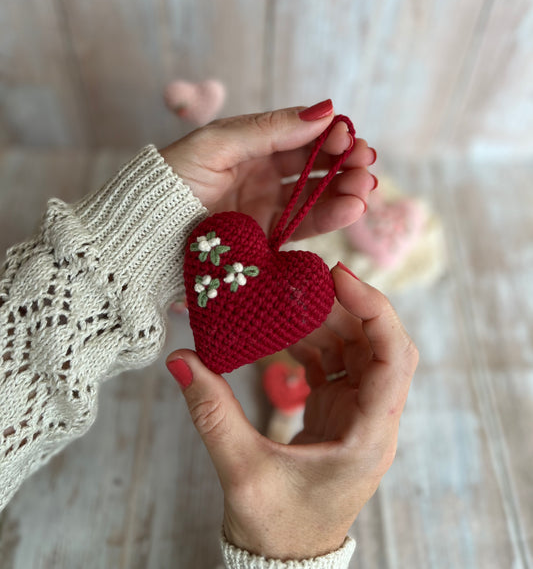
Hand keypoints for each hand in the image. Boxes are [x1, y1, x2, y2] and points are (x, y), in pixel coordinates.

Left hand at [160, 102, 376, 240]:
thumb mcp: (216, 144)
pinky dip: (330, 218)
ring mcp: (264, 209)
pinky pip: (304, 227)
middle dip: (342, 161)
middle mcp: (260, 175)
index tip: (347, 134)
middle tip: (365, 161)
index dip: (326, 134)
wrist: (142, 235)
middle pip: (312, 165)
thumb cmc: (171, 181)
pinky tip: (351, 208)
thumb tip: (324, 109)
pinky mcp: (265, 240)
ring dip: (344, 189)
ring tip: (364, 187)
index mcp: (247, 145)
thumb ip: (269, 129)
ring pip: (314, 196)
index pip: (297, 135)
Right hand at [166, 264, 417, 560]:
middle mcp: (372, 420)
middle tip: (305, 280)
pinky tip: (285, 330)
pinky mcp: (337, 411)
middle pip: (377, 344)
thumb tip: (181, 360)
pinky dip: (313, 341)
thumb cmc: (277, 528)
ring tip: (288, 300)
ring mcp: (356, 413)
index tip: (339, 278)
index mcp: (369, 436)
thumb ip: (212, 414)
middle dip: (346, 307)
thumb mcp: (242, 471)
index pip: (395, 358)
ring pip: (356, 349)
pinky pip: (333, 363)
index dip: (374, 310)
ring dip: (327, 322)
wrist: (283, 561)